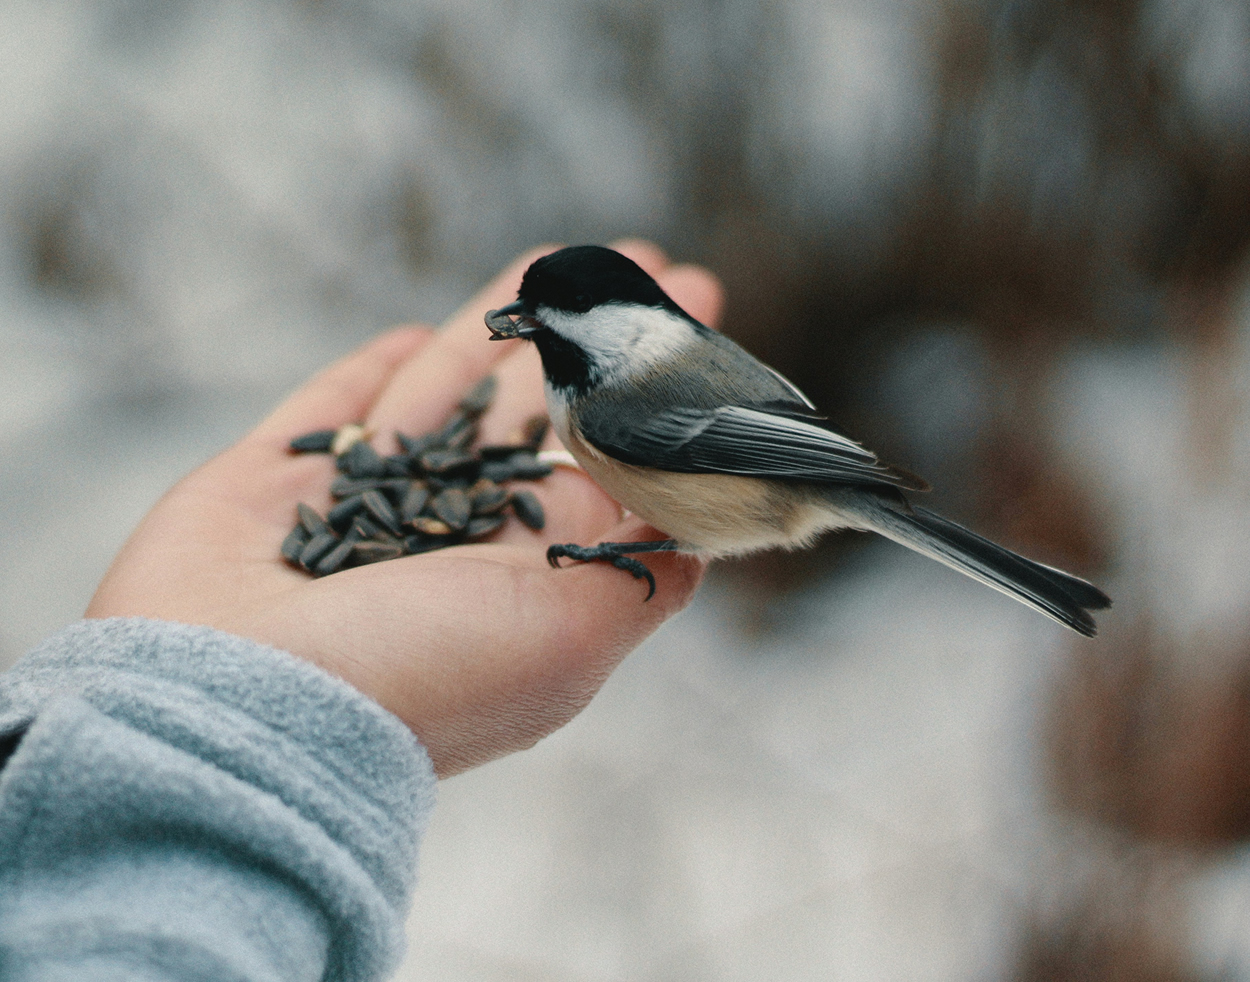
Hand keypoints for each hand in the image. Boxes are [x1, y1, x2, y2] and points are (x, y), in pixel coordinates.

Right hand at [85, 241, 724, 775]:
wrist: (238, 710)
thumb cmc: (420, 673)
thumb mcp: (570, 636)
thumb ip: (639, 577)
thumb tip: (698, 542)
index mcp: (524, 572)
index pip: (605, 459)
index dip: (649, 392)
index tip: (699, 322)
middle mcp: (448, 539)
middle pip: (533, 414)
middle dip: (588, 341)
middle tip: (644, 267)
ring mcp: (358, 509)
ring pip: (440, 395)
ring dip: (497, 327)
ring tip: (553, 259)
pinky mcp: (269, 485)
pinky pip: (330, 413)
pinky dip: (368, 375)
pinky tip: (413, 334)